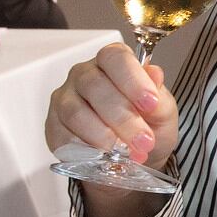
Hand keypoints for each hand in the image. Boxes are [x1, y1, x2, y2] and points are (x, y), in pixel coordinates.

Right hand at [45, 45, 178, 168]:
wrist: (135, 157)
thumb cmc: (148, 125)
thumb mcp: (163, 113)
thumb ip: (159, 96)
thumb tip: (155, 74)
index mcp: (113, 62)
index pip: (115, 58)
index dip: (133, 80)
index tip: (150, 104)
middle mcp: (84, 75)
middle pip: (95, 86)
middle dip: (123, 118)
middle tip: (144, 141)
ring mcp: (65, 99)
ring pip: (76, 112)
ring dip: (105, 137)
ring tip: (128, 153)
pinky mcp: (54, 126)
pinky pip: (64, 136)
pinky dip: (86, 150)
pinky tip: (105, 158)